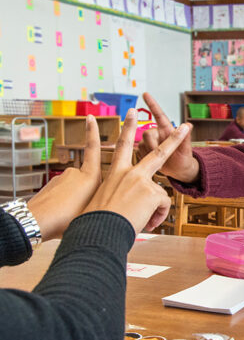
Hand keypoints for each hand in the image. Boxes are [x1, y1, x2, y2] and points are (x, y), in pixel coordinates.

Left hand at [27, 115, 101, 240]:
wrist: (37, 220)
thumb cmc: (67, 217)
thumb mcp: (94, 209)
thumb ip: (104, 198)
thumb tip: (110, 197)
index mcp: (89, 177)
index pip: (93, 149)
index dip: (92, 133)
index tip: (90, 118)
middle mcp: (76, 174)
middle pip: (88, 179)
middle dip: (88, 193)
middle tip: (85, 208)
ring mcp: (62, 180)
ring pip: (75, 188)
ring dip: (76, 200)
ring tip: (74, 216)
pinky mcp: (52, 187)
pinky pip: (64, 194)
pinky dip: (65, 203)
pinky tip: (64, 215)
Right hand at [83, 109, 191, 232]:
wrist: (98, 232)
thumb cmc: (97, 222)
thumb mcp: (106, 203)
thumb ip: (123, 197)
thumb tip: (134, 207)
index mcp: (115, 173)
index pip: (122, 146)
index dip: (127, 129)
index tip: (130, 114)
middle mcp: (129, 173)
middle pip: (156, 152)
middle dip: (172, 138)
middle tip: (184, 127)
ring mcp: (142, 181)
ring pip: (162, 191)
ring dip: (157, 209)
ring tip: (146, 222)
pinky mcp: (151, 192)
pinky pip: (163, 206)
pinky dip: (156, 217)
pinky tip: (146, 224)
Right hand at [137, 92, 198, 182]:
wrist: (178, 171)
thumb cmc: (184, 158)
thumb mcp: (186, 150)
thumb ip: (186, 138)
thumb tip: (189, 125)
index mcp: (168, 130)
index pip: (159, 115)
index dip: (152, 104)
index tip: (145, 94)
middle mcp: (157, 134)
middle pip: (147, 133)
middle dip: (152, 145)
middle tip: (161, 156)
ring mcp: (149, 142)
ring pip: (141, 144)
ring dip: (150, 153)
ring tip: (161, 160)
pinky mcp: (143, 149)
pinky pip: (139, 151)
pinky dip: (145, 158)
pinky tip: (153, 162)